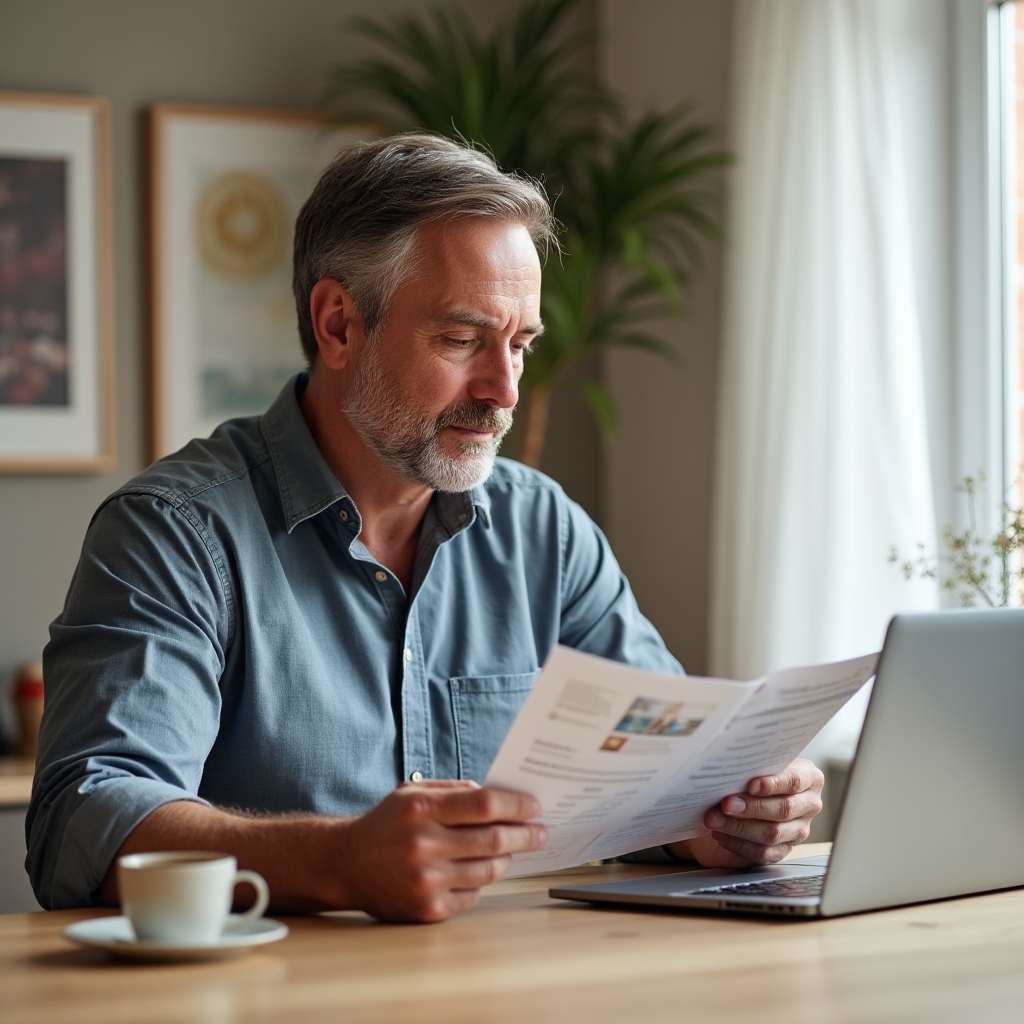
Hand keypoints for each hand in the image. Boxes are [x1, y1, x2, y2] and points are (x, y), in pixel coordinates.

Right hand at [337, 780, 546, 921]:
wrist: (346, 865)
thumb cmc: (386, 824)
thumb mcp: (413, 792)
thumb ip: (454, 790)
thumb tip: (499, 796)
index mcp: (421, 809)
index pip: (483, 804)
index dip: (516, 805)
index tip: (534, 806)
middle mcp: (423, 845)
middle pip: (493, 839)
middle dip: (525, 834)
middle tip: (540, 831)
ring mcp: (426, 881)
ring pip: (488, 870)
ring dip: (507, 858)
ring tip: (512, 848)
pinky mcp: (427, 909)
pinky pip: (473, 894)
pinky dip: (482, 881)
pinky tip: (480, 870)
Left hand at [667, 758, 823, 867]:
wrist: (751, 791)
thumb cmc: (756, 771)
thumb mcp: (760, 761)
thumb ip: (754, 762)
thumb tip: (731, 763)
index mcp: (809, 777)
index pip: (795, 781)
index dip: (773, 784)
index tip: (751, 785)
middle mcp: (808, 804)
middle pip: (784, 809)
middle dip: (752, 807)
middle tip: (726, 804)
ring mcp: (799, 829)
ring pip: (773, 834)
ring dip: (740, 827)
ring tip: (716, 819)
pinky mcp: (784, 849)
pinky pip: (764, 853)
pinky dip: (739, 844)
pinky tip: (722, 834)